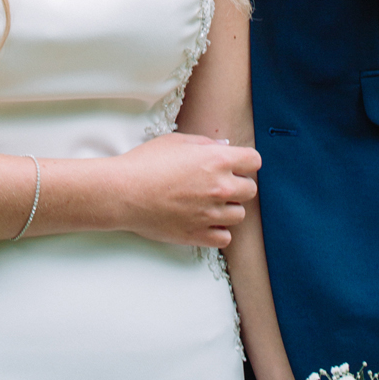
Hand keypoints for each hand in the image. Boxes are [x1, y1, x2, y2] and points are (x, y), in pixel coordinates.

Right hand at [111, 131, 259, 246]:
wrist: (124, 192)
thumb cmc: (147, 162)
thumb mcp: (177, 142)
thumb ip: (206, 144)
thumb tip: (225, 148)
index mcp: (216, 160)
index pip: (254, 161)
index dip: (246, 161)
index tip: (236, 164)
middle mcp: (219, 187)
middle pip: (250, 189)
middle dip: (238, 184)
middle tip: (220, 182)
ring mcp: (210, 214)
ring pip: (239, 215)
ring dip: (229, 208)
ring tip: (209, 203)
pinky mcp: (198, 235)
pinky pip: (225, 238)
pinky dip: (218, 230)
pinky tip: (205, 220)